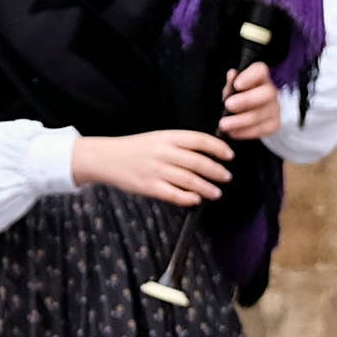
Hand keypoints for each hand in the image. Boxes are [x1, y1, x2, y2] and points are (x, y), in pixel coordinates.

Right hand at [78, 128, 234, 206]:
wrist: (106, 157)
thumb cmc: (136, 148)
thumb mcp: (158, 138)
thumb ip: (180, 144)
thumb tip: (209, 153)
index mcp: (168, 137)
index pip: (199, 140)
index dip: (218, 148)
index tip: (229, 156)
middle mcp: (163, 152)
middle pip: (198, 162)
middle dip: (217, 171)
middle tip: (227, 177)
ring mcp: (156, 170)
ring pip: (189, 180)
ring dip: (207, 188)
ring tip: (216, 192)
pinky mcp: (149, 186)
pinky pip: (174, 194)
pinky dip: (188, 198)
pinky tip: (196, 199)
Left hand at [216, 63, 285, 146]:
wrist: (248, 114)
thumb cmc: (238, 96)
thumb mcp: (232, 89)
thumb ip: (231, 83)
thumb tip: (232, 75)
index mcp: (260, 77)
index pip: (260, 71)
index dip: (250, 77)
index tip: (237, 85)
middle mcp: (271, 91)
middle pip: (266, 93)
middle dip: (246, 100)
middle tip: (228, 105)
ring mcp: (274, 108)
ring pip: (261, 114)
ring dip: (240, 121)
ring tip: (224, 124)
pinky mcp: (274, 124)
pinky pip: (262, 130)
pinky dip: (245, 132)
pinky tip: (233, 132)